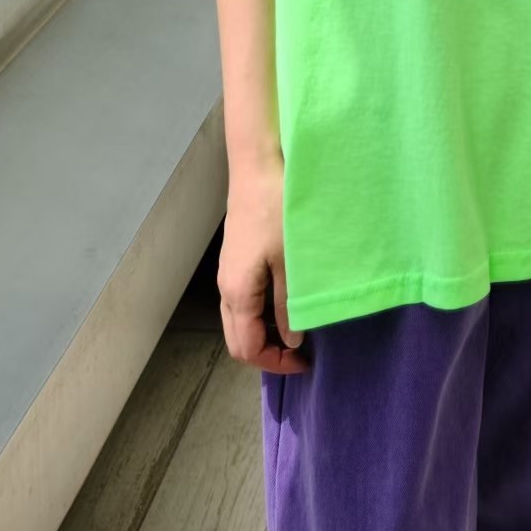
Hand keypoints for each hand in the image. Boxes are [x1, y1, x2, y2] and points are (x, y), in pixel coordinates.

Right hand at [218, 156, 309, 374]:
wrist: (258, 166)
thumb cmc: (277, 210)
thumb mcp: (291, 262)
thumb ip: (289, 305)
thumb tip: (292, 340)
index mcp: (238, 293)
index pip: (247, 349)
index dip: (275, 363)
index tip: (305, 361)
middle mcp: (226, 288)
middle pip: (237, 340)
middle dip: (266, 353)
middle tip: (301, 352)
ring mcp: (227, 272)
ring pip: (238, 321)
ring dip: (263, 333)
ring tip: (296, 328)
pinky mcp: (235, 259)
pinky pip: (242, 301)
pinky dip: (259, 314)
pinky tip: (284, 303)